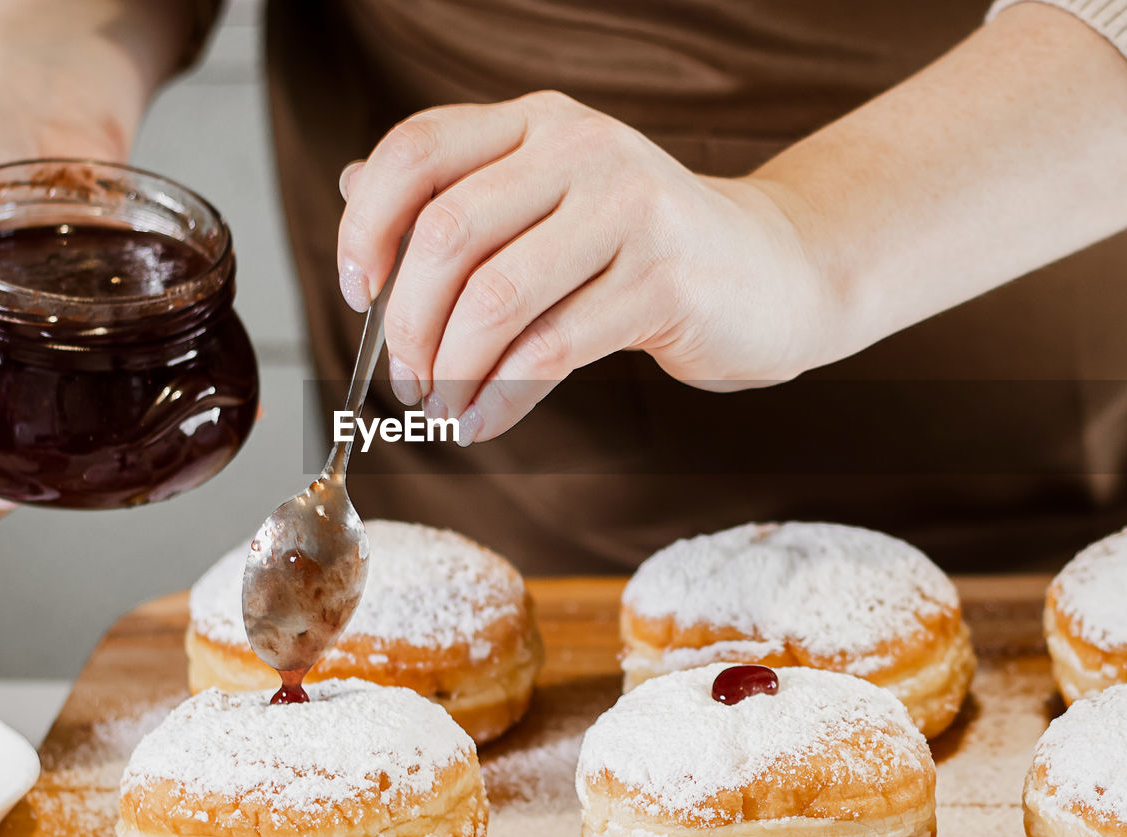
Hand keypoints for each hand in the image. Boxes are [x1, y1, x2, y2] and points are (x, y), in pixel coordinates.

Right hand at [0, 0, 179, 518]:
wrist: (46, 93)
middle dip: (8, 482)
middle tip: (40, 495)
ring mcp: (53, 335)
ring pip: (61, 414)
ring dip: (80, 451)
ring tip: (108, 471)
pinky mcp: (108, 314)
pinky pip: (131, 359)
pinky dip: (168, 382)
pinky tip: (194, 401)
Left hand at [335, 91, 839, 445]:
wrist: (773, 270)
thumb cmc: (643, 247)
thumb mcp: (550, 202)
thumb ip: (459, 194)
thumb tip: (353, 193)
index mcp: (537, 125)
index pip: (416, 151)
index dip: (366, 227)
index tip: (357, 294)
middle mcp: (581, 149)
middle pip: (447, 233)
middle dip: (407, 323)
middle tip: (406, 380)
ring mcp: (630, 209)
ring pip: (496, 297)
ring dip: (451, 370)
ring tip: (441, 409)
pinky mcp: (666, 279)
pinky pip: (553, 348)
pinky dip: (502, 398)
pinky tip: (483, 422)